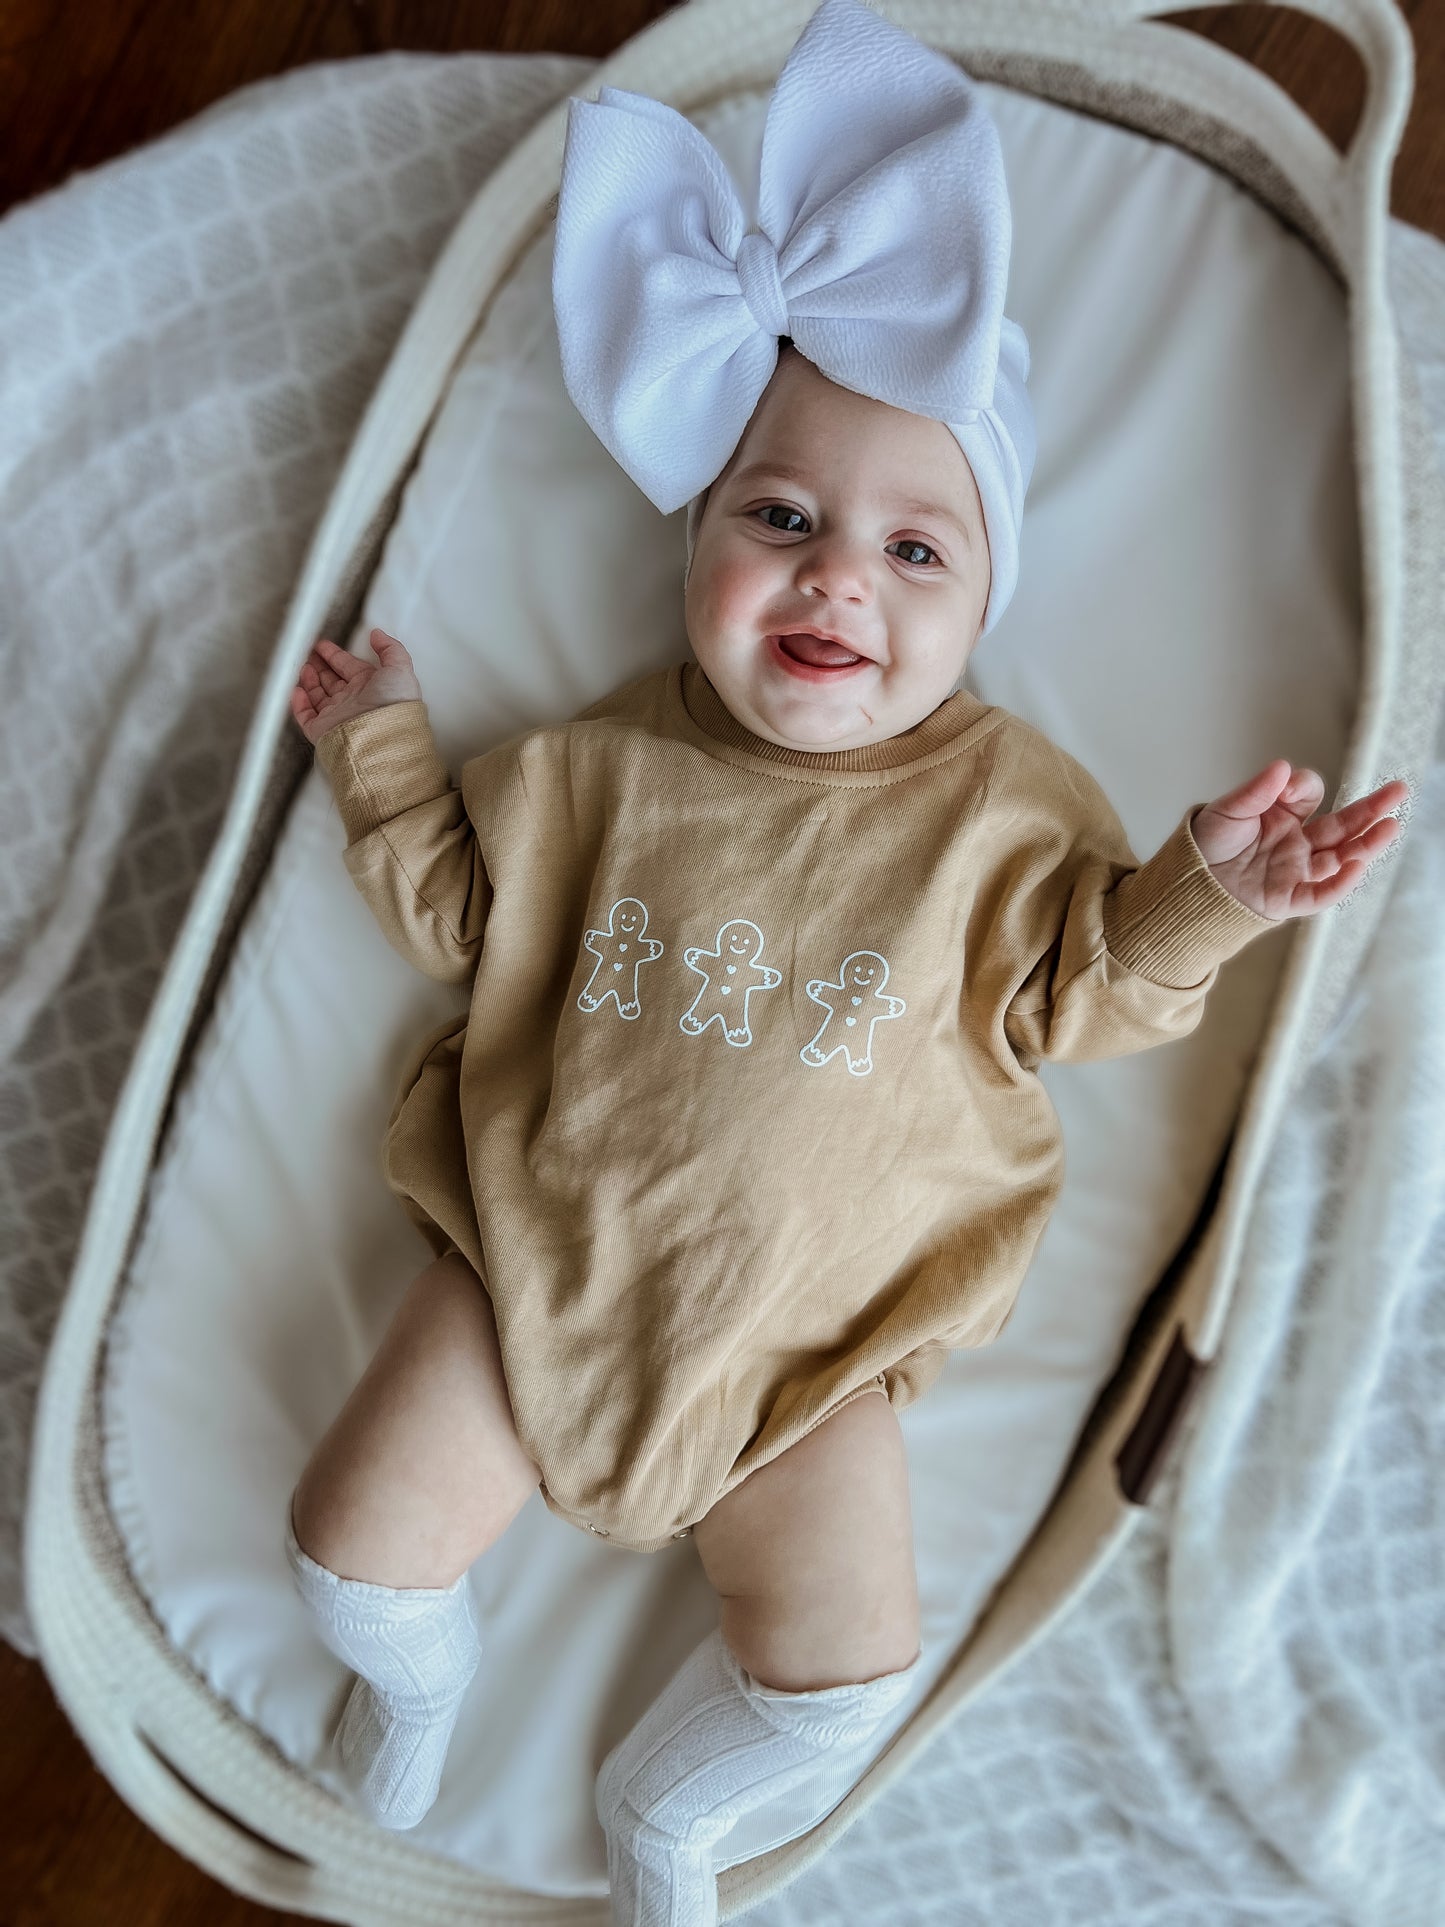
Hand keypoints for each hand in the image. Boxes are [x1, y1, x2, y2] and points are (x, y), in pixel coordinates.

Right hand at [290, 628, 423, 745]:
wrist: (382, 738)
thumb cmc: (394, 704)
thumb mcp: (400, 669)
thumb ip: (390, 648)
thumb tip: (376, 633)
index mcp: (370, 687)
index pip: (349, 667)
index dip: (335, 655)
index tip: (321, 644)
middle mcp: (353, 702)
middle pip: (332, 681)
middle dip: (320, 666)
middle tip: (307, 653)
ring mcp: (337, 716)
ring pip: (318, 696)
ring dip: (309, 681)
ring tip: (301, 666)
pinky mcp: (322, 730)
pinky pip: (306, 716)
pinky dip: (299, 703)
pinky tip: (296, 689)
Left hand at [1190, 760, 1407, 920]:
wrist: (1184, 886)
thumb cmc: (1203, 846)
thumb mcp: (1226, 811)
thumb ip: (1256, 792)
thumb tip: (1284, 767)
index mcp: (1280, 817)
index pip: (1308, 796)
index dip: (1302, 787)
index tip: (1284, 786)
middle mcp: (1295, 843)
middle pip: (1340, 825)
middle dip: (1370, 809)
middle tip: (1400, 790)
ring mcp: (1295, 870)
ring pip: (1339, 859)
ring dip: (1366, 844)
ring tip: (1392, 825)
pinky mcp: (1288, 899)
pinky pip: (1320, 894)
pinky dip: (1340, 883)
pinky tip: (1358, 864)